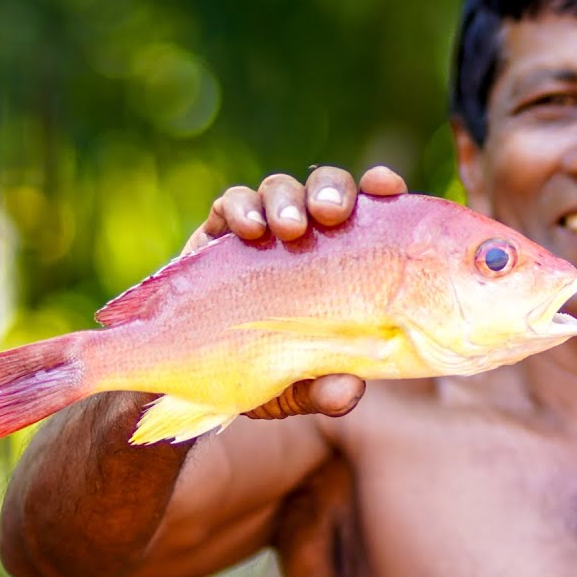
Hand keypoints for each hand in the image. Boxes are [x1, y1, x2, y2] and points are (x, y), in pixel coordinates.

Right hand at [181, 164, 408, 420]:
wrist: (190, 380)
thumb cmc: (265, 376)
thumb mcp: (298, 391)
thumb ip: (325, 391)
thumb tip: (350, 391)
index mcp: (345, 261)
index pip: (373, 212)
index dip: (381, 188)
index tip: (386, 185)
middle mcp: (308, 237)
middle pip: (326, 189)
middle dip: (330, 191)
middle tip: (330, 213)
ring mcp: (263, 232)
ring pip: (280, 190)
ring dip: (285, 200)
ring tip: (287, 229)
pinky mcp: (217, 235)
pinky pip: (230, 204)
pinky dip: (238, 207)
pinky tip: (242, 229)